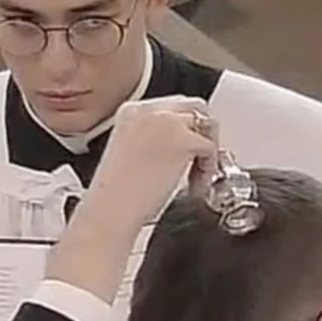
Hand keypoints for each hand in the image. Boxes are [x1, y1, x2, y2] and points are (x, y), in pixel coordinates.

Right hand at [76, 96, 218, 233]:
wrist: (111, 212)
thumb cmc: (116, 197)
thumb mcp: (129, 155)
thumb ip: (152, 141)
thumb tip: (174, 147)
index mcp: (131, 112)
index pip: (170, 108)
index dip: (185, 130)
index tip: (186, 152)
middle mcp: (149, 110)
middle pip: (193, 108)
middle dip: (202, 134)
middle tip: (201, 162)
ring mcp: (168, 122)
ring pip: (206, 124)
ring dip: (207, 150)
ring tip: (198, 177)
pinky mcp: (184, 140)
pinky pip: (210, 148)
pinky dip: (207, 169)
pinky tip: (195, 187)